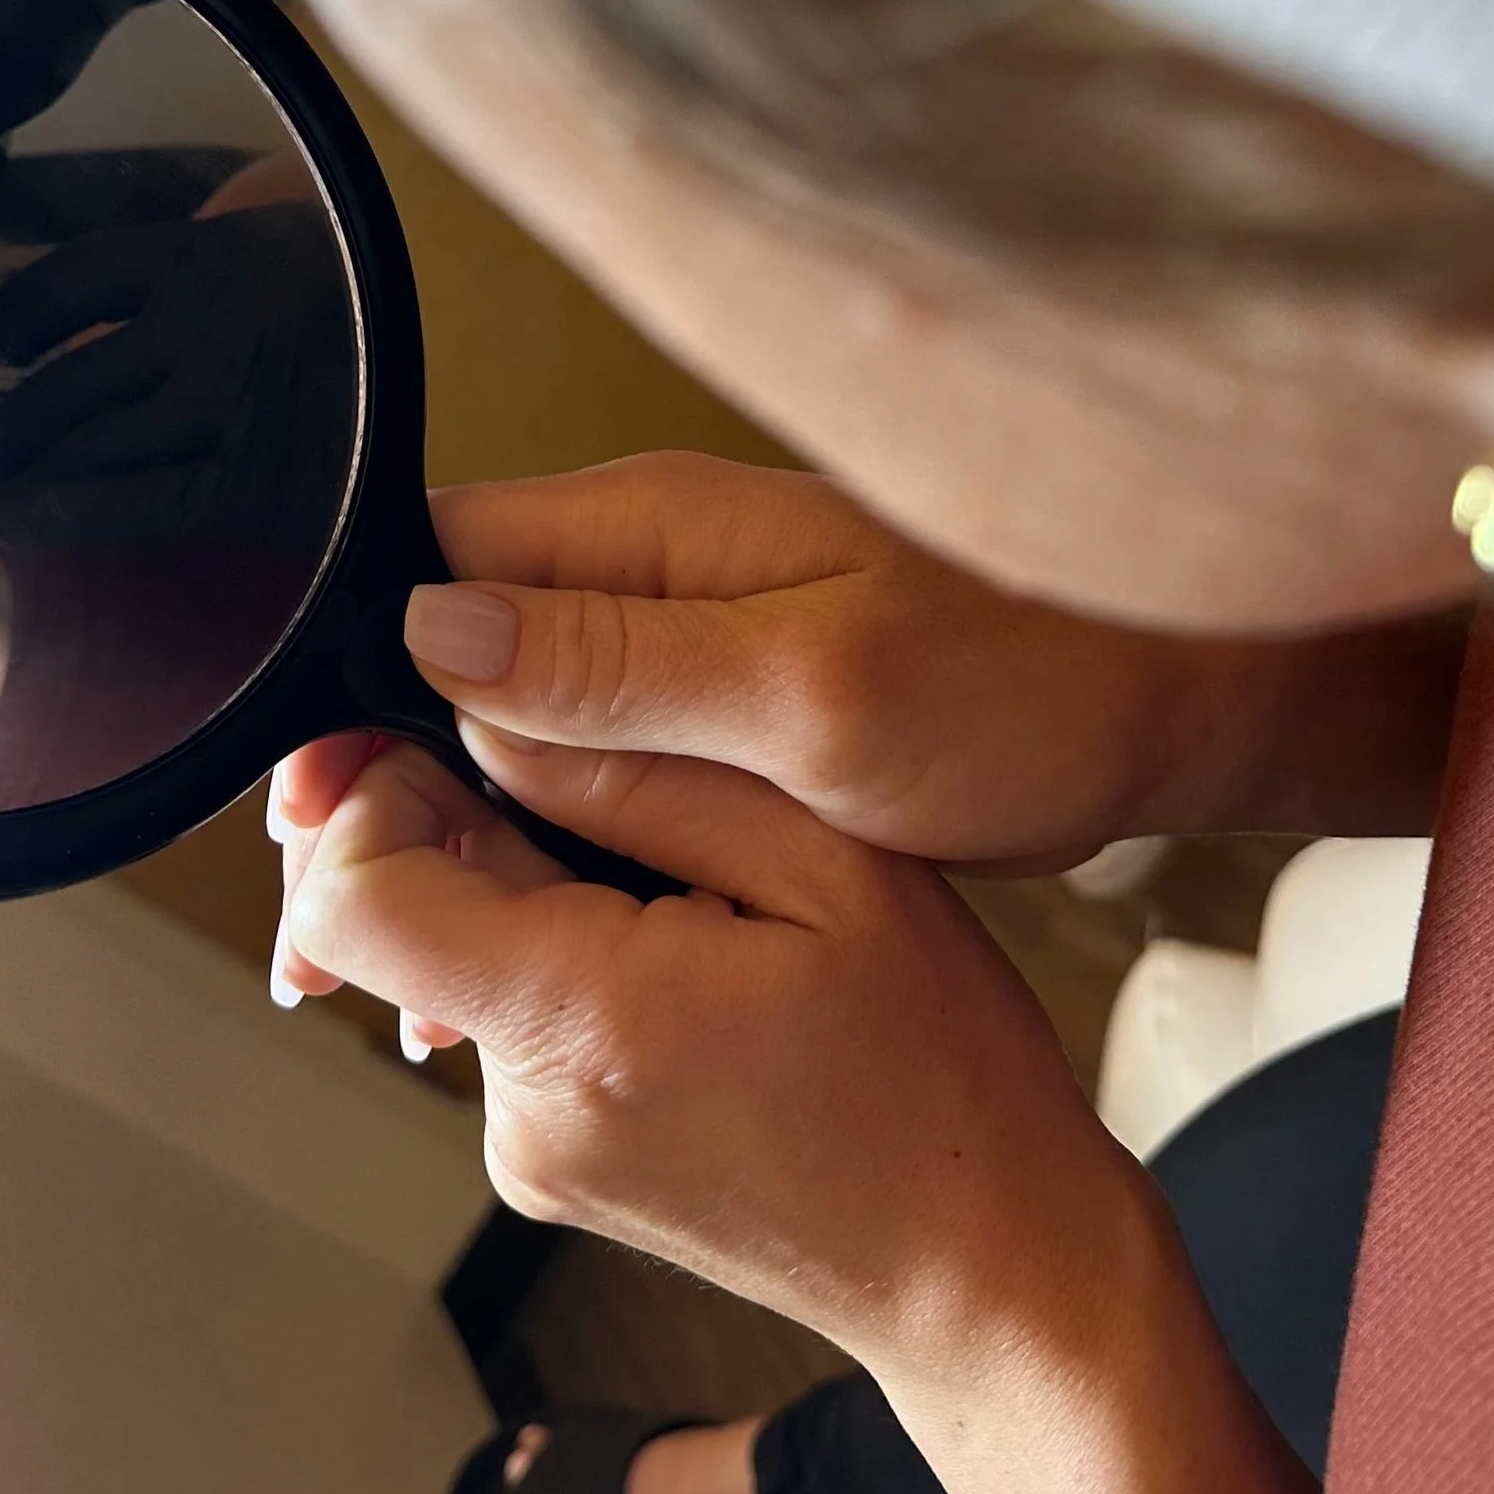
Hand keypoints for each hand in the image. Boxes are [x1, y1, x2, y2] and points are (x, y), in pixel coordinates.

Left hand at [0, 201, 355, 559]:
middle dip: (6, 418)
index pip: (72, 276)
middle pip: (65, 373)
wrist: (478, 382)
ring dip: (21, 467)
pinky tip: (17, 516)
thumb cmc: (375, 325)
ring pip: (83, 435)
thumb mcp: (296, 253)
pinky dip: (54, 510)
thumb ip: (216, 272)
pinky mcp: (248, 481)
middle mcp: (207, 321)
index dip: (11, 314)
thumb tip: (110, 304)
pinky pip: (124, 501)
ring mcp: (223, 401)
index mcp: (216, 252)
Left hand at [271, 731, 1329, 1493]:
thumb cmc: (940, 1079)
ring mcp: (530, 1155)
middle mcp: (525, 1110)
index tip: (466, 744)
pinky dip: (566, 964)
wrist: (984, 1271)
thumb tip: (491, 715)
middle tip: (600, 790)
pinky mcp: (551, 1169)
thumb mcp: (833, 868)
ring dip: (530, 894)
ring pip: (458, 960)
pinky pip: (512, 1020)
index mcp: (584, 1024)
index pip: (351, 900)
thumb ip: (645, 778)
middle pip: (394, 922)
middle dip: (466, 825)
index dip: (373, 797)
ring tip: (684, 891)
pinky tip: (685, 960)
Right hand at [407, 451, 1460, 864]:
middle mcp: (653, 570)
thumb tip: (433, 637)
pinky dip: (544, 840)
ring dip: (455, 824)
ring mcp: (695, 639)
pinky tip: (516, 932)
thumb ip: (622, 665)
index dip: (352, 679)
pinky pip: (601, 759)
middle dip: (382, 776)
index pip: (434, 565)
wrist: (1181, 700)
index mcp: (649, 531)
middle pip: (454, 652)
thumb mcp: (814, 690)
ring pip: (519, 718)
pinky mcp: (736, 702)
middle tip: (329, 923)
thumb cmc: (1030, 681)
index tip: (312, 799)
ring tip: (398, 962)